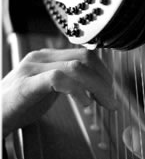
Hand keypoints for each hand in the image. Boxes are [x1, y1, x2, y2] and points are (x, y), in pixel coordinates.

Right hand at [2, 48, 117, 136]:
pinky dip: (77, 90)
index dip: (103, 71)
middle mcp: (41, 58)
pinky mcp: (27, 85)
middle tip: (111, 101)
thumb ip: (68, 81)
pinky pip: (58, 79)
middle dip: (104, 80)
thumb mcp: (48, 88)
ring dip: (96, 87)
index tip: (111, 90)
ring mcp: (32, 69)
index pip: (85, 54)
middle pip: (85, 58)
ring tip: (103, 103)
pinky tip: (84, 103)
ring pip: (75, 67)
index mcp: (48, 57)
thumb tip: (95, 84)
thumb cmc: (19, 104)